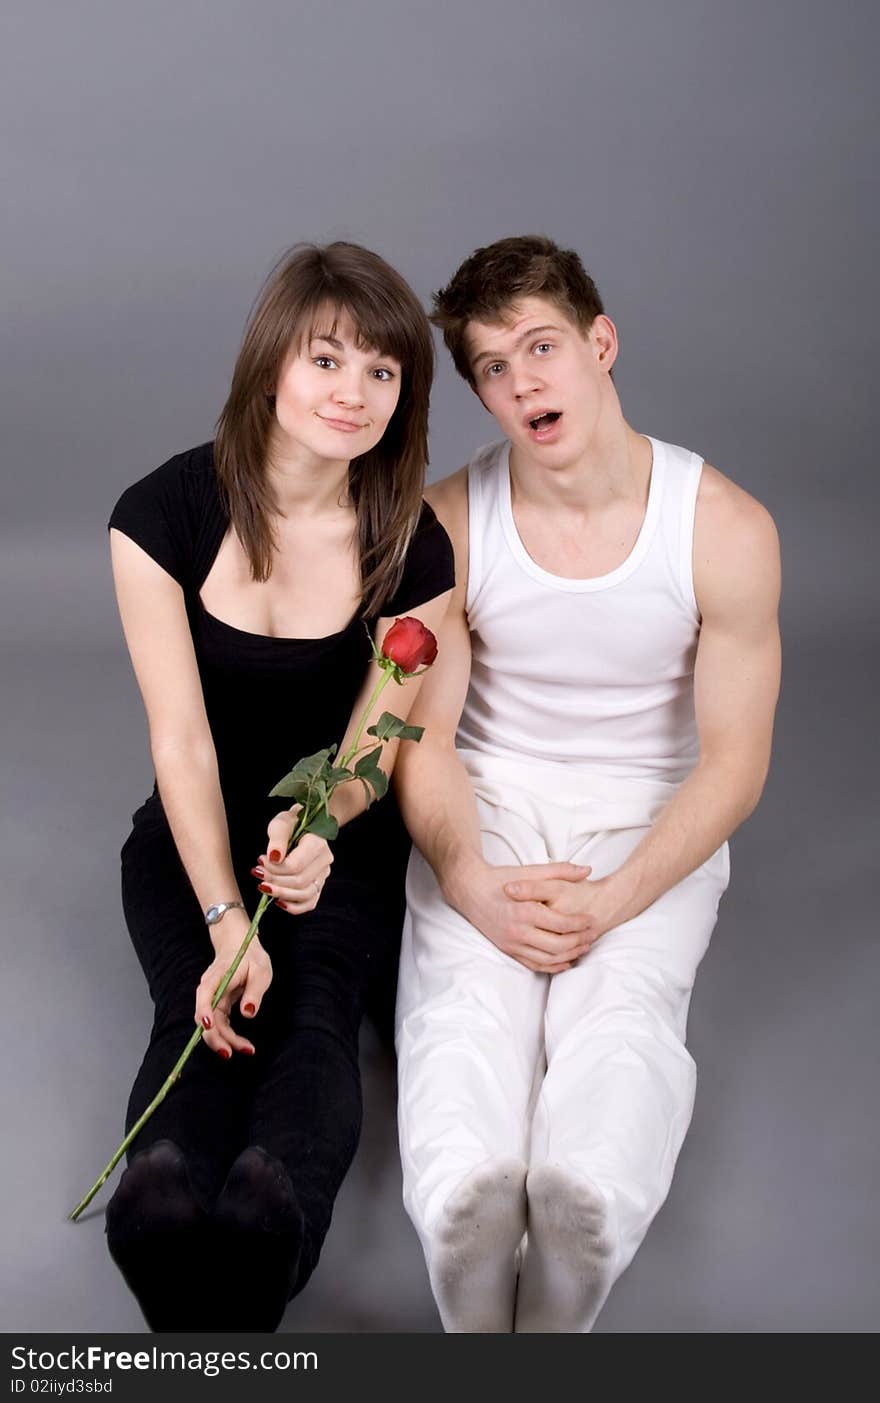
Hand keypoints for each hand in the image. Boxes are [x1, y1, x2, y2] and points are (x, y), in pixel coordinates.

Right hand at [194, 911, 272, 1057]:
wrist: (240, 945)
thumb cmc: (251, 956)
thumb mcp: (260, 970)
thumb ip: (254, 991)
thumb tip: (248, 1012)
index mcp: (217, 977)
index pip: (205, 995)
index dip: (204, 1010)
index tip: (208, 1025)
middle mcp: (209, 990)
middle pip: (205, 1017)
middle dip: (216, 1037)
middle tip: (231, 1053)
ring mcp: (212, 998)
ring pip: (211, 1025)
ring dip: (224, 1040)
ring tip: (246, 1050)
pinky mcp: (218, 1005)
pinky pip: (219, 1024)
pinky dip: (228, 1035)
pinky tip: (241, 1044)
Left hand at [252, 806, 333, 916]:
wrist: (305, 827)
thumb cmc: (292, 824)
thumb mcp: (282, 823)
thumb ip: (278, 837)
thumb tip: (274, 857)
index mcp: (318, 843)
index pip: (295, 865)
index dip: (275, 868)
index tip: (260, 860)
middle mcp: (325, 861)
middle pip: (299, 881)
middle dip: (274, 881)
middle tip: (258, 873)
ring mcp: (323, 875)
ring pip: (305, 895)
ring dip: (281, 894)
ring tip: (264, 887)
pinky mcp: (319, 884)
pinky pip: (310, 903)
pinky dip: (294, 906)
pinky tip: (278, 901)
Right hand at [457, 859, 594, 973]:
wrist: (469, 889)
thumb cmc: (500, 878)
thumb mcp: (529, 871)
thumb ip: (559, 870)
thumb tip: (587, 869)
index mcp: (523, 911)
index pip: (560, 924)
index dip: (580, 924)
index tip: (591, 920)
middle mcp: (516, 931)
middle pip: (557, 946)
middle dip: (578, 942)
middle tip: (592, 936)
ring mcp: (511, 943)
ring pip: (547, 960)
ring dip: (568, 957)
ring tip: (583, 948)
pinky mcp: (507, 950)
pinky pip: (533, 965)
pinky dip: (551, 966)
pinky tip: (565, 961)